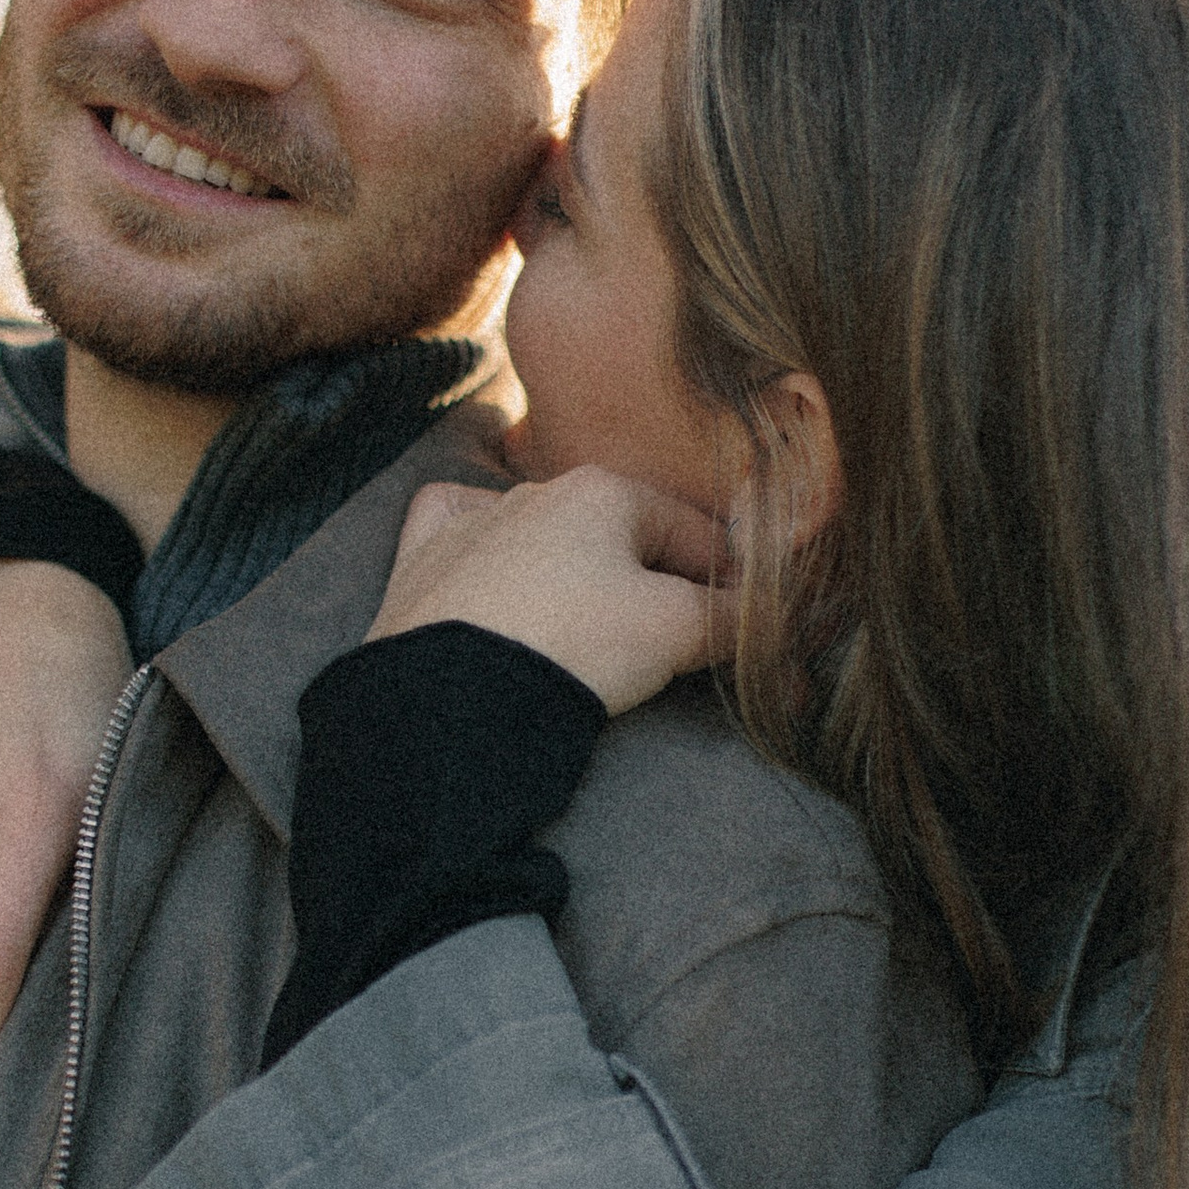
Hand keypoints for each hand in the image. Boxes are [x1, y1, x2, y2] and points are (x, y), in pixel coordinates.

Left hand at [368, 467, 735, 716]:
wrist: (452, 699)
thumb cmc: (573, 648)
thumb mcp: (676, 632)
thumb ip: (734, 617)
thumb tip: (770, 618)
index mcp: (604, 490)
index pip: (696, 534)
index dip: (733, 583)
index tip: (749, 625)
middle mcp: (533, 491)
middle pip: (621, 539)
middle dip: (654, 583)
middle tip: (675, 642)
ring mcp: (471, 525)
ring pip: (545, 537)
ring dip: (577, 574)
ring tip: (591, 635)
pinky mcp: (419, 565)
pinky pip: (459, 539)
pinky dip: (485, 556)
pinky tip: (494, 579)